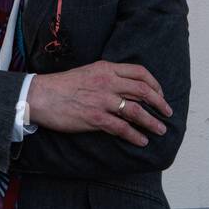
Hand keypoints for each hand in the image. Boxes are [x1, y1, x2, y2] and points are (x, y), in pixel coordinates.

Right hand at [27, 60, 172, 145]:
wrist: (40, 95)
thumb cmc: (62, 85)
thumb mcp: (88, 72)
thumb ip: (107, 77)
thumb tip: (126, 88)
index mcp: (106, 68)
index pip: (140, 72)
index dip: (155, 84)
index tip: (160, 94)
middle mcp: (107, 82)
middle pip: (143, 91)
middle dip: (159, 103)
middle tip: (167, 113)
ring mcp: (102, 100)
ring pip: (136, 111)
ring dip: (152, 122)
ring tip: (160, 130)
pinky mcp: (95, 118)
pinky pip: (121, 128)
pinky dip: (134, 135)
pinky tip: (141, 141)